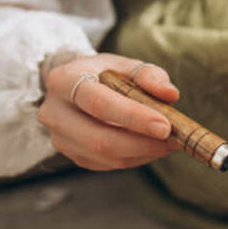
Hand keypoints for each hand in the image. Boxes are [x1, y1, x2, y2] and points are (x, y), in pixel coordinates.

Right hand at [37, 52, 180, 170]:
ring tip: (168, 143)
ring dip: (141, 153)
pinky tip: (151, 147)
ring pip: (103, 156)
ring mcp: (58, 137)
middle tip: (173, 140)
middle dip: (141, 143)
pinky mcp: (69, 154)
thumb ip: (149, 75)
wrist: (72, 84)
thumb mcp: (124, 64)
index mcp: (64, 80)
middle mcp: (54, 111)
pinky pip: (105, 164)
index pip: (99, 103)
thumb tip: (170, 94)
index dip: (133, 117)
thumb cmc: (103, 73)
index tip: (165, 126)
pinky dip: (134, 158)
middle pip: (98, 138)